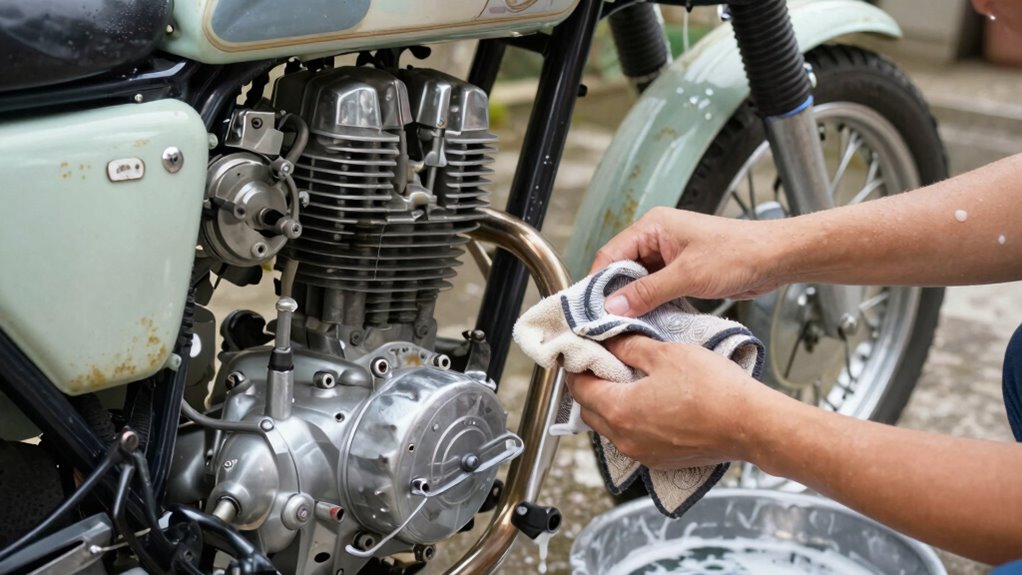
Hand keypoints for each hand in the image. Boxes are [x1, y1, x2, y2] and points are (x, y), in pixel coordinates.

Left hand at [565, 336, 783, 468]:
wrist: (750, 425)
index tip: (582, 351)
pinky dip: (630, 420)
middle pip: (589, 410)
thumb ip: (628, 347)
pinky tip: (648, 401)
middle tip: (602, 362)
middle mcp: (624, 439)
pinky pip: (631, 439)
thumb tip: (608, 341)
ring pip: (610, 427)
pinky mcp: (660, 460)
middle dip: (590, 386)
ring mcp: (642, 454)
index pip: (579, 388)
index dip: (578, 366)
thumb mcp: (665, 354)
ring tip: (627, 379)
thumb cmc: (713, 390)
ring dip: (610, 404)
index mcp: (619, 411)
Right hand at [591, 207, 784, 316]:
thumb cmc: (739, 254)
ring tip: (624, 325)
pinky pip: (655, 289)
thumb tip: (613, 306)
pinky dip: (650, 304)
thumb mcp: (687, 276)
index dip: (597, 282)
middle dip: (614, 294)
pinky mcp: (680, 271)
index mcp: (653, 226)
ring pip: (638, 281)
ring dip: (634, 301)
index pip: (610, 254)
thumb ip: (647, 291)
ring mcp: (669, 256)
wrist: (775, 258)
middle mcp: (657, 238)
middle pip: (621, 268)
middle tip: (605, 322)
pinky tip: (647, 320)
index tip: (590, 309)